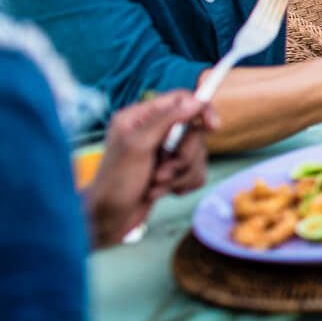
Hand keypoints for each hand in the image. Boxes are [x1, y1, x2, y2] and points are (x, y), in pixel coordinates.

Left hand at [85, 90, 217, 247]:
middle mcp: (152, 131)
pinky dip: (181, 184)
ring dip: (179, 174)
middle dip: (183, 155)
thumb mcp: (137, 146)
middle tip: (163, 170)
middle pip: (193, 131)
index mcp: (140, 117)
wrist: (108, 221)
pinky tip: (160, 192)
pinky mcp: (171, 171)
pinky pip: (195, 172)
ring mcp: (162, 152)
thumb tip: (194, 102)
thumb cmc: (115, 184)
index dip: (201, 110)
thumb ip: (166, 120)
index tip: (213, 127)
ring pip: (196, 154)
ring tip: (156, 184)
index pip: (181, 100)